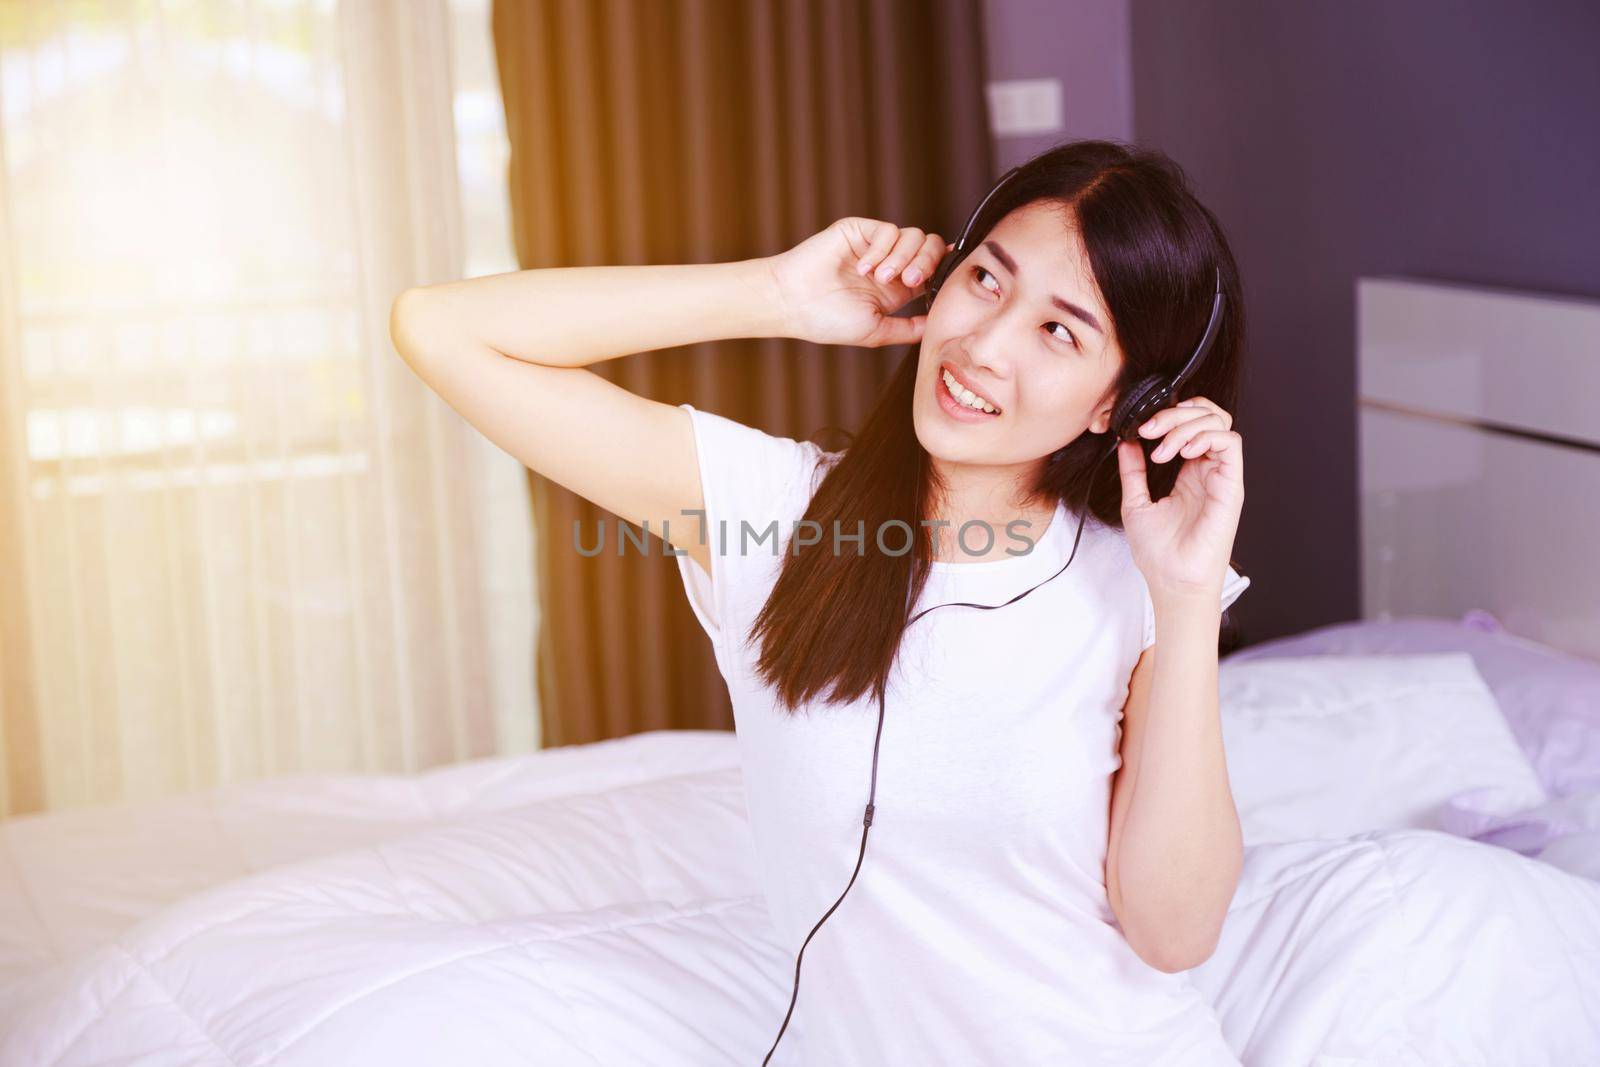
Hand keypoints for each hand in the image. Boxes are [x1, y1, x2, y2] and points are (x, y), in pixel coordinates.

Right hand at [765, 217, 947, 346]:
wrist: (793, 303)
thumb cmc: (826, 320)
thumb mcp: (875, 332)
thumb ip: (908, 329)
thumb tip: (937, 328)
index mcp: (896, 289)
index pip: (932, 271)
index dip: (945, 268)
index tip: (950, 274)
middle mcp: (889, 264)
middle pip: (929, 248)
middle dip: (928, 262)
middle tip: (910, 279)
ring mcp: (875, 246)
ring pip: (913, 237)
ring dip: (903, 257)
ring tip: (880, 277)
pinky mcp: (860, 231)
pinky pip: (888, 231)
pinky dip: (881, 250)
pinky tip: (864, 267)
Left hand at [1115, 396, 1243, 598]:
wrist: (1172, 580)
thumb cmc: (1158, 552)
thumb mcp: (1135, 502)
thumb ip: (1133, 471)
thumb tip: (1127, 442)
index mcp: (1188, 473)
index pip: (1191, 425)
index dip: (1169, 416)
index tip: (1142, 428)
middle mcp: (1207, 471)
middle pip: (1207, 416)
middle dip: (1176, 413)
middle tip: (1151, 430)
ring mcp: (1221, 477)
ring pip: (1219, 423)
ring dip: (1187, 425)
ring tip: (1163, 449)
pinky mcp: (1231, 486)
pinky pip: (1230, 443)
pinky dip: (1205, 436)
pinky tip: (1182, 452)